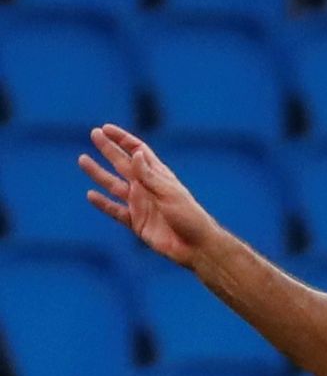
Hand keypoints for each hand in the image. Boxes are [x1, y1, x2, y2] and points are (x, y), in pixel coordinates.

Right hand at [78, 124, 219, 268]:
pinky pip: (115, 210)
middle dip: (109, 149)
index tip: (106, 129)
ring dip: (98, 173)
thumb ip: (150, 176)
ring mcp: (140, 204)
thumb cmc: (189, 217)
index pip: (139, 151)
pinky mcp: (136, 222)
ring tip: (82, 159)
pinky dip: (103, 203)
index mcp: (158, 176)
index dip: (123, 139)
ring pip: (113, 185)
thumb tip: (136, 153)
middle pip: (123, 164)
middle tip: (94, 134)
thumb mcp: (169, 193)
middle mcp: (147, 187)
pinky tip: (90, 194)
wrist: (195, 246)